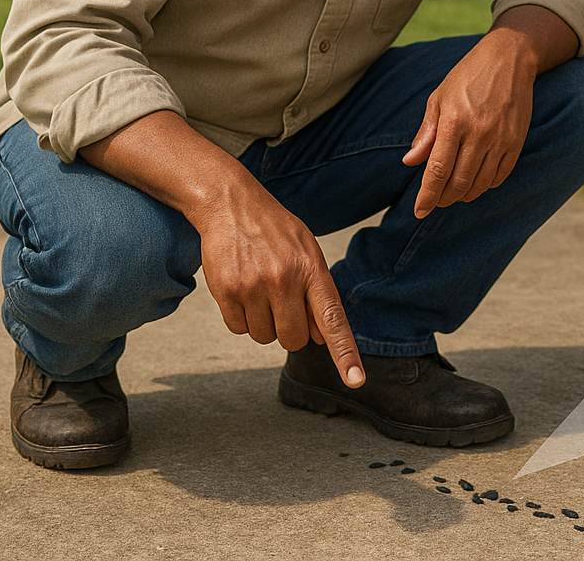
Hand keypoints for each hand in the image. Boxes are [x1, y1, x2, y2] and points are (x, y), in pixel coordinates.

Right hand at [189, 179, 364, 386]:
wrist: (231, 204)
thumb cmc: (275, 231)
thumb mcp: (307, 251)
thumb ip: (319, 293)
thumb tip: (323, 338)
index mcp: (313, 270)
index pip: (333, 320)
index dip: (345, 353)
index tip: (356, 380)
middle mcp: (286, 280)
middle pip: (294, 339)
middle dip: (290, 331)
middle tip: (281, 303)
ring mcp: (255, 286)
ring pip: (264, 337)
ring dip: (262, 323)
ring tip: (259, 289)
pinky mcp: (227, 290)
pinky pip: (237, 329)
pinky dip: (240, 318)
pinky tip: (241, 289)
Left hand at [401, 4, 579, 218]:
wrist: (509, 59)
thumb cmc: (467, 76)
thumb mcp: (439, 98)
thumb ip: (426, 132)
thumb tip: (411, 162)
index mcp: (454, 122)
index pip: (437, 170)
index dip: (427, 195)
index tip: (419, 211)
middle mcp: (478, 134)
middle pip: (458, 182)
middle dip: (444, 199)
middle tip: (436, 202)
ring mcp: (500, 139)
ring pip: (480, 183)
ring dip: (464, 195)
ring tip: (454, 194)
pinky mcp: (517, 141)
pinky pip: (501, 175)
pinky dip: (487, 185)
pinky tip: (477, 183)